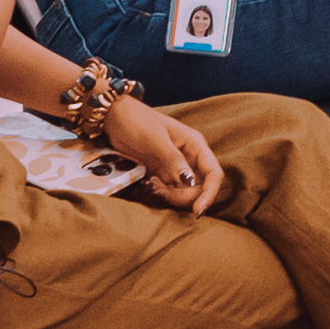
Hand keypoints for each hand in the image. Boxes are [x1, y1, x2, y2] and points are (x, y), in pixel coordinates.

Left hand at [96, 91, 222, 210]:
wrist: (116, 118)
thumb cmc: (137, 121)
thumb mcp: (156, 140)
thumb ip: (173, 161)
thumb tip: (190, 182)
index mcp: (195, 146)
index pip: (213, 174)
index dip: (209, 194)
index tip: (197, 210)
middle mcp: (190, 158)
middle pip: (200, 188)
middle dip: (182, 196)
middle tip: (159, 189)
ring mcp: (177, 168)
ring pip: (184, 193)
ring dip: (169, 195)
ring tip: (150, 184)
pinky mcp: (163, 174)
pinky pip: (170, 191)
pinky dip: (161, 193)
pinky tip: (147, 184)